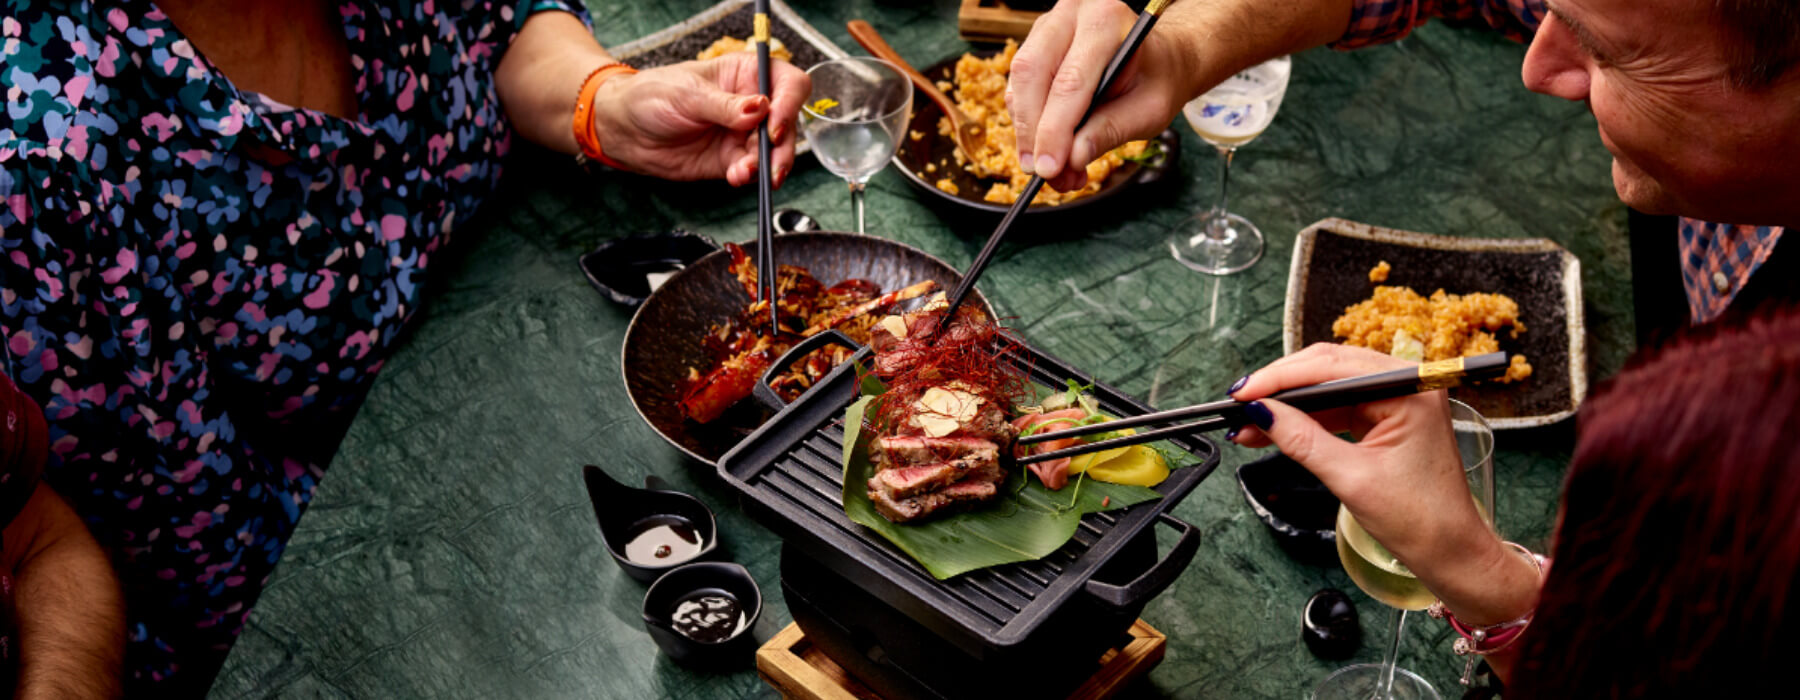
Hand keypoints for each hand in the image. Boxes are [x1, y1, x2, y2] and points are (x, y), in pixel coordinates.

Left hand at [591, 52, 809, 185]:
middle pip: (787, 124)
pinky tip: (737, 176)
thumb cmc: (653, 95)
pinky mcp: (732, 161)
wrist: (625, 129)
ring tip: (746, 172)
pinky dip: (749, 176)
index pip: (787, 85)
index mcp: (746, 75)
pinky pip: (752, 171)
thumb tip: (761, 109)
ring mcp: (743, 135)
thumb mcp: (689, 94)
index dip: (789, 104)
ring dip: (767, 166)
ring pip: (774, 152)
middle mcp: (752, 105)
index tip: (774, 124)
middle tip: (771, 162)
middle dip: (783, 146)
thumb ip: (726, 105)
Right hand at [1006, 0, 1199, 192]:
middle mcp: (1072, 13)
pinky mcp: (1036, 43)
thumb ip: (1111, 131)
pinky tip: (1049, 147)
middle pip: (1032, 75)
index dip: (1054, 130)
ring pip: (1019, 83)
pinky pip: (1018, 87)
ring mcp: (1049, 25)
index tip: (1050, 169)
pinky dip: (1028, 123)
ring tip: (1055, 169)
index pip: (1070, 81)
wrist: (1159, 59)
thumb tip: (1071, 160)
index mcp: (1107, 21)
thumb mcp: (1149, 110)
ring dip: (1027, 132)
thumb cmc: (1157, 79)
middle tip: (1043, 173)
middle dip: (1032, 132)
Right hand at [1228, 344, 1489, 578]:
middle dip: (1280, 388)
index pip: (1331, 367)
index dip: (1280, 378)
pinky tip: (1275, 430)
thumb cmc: (1419, 519)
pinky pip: (1337, 408)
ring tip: (1249, 424)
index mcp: (1409, 389)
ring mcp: (1396, 399)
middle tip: (1239, 405)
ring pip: (1327, 389)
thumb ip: (1302, 440)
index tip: (1243, 394)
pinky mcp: (1387, 417)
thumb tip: (1260, 412)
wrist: (1451, 552)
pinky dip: (1306, 420)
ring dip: (1288, 406)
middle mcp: (1405, 384)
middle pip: (1327, 369)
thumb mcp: (1350, 478)